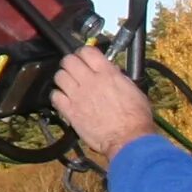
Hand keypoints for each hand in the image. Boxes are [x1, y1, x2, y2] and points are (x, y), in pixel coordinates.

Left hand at [50, 45, 159, 164]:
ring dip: (63, 78)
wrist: (129, 140)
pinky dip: (57, 96)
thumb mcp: (133, 90)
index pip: (87, 51)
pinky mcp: (70, 111)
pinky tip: (64, 100)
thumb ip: (119, 77)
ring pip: (59, 76)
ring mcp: (78, 95)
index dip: (83, 52)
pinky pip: (55, 96)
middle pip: (68, 60)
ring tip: (69, 85)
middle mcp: (90, 81)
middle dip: (70, 63)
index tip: (84, 57)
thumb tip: (111, 71)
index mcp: (107, 74)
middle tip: (75, 70)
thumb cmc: (136, 118)